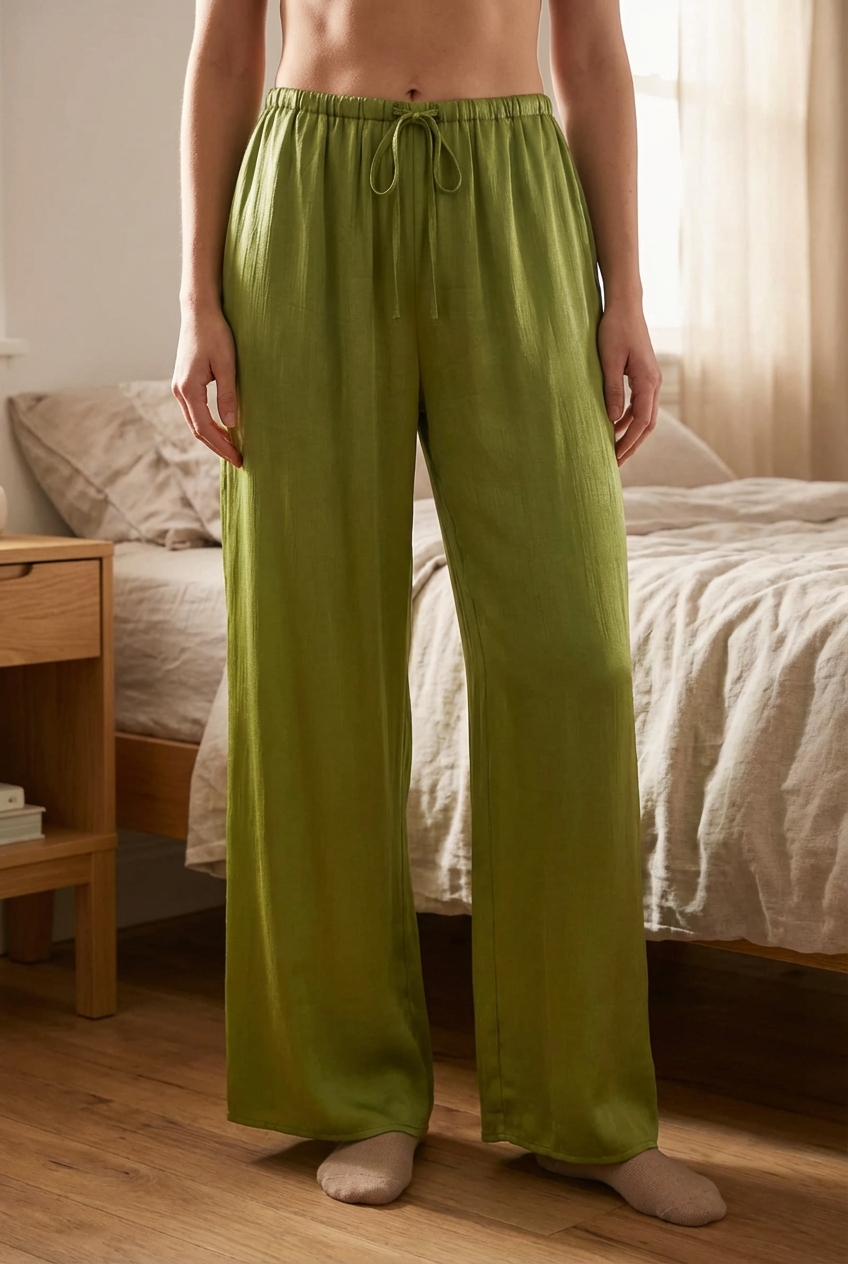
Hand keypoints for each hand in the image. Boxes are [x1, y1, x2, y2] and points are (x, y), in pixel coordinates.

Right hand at [172, 303, 242, 467]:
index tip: (238, 458)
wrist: (198, 312)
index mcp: (188, 389)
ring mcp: (179, 387)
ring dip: (213, 436)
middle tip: (238, 459)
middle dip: (217, 446)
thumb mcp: (227, 365)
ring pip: (195, 421)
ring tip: (232, 447)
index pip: (205, 428)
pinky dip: (208, 423)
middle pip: (197, 429)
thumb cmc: (214, 334)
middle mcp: (179, 391)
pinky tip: (222, 428)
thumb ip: (228, 395)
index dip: (222, 446)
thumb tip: (230, 424)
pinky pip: (195, 411)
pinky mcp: (184, 382)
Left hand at [596, 299, 661, 465]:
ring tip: (615, 449)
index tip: (615, 458)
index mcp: (647, 381)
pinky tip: (615, 426)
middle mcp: (654, 382)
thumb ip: (612, 391)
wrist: (625, 305)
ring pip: (645, 415)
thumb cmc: (614, 329)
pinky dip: (629, 419)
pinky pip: (640, 404)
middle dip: (632, 444)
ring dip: (631, 433)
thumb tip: (612, 421)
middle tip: (616, 463)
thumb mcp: (608, 361)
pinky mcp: (644, 375)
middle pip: (647, 424)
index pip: (641, 421)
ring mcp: (651, 379)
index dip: (629, 442)